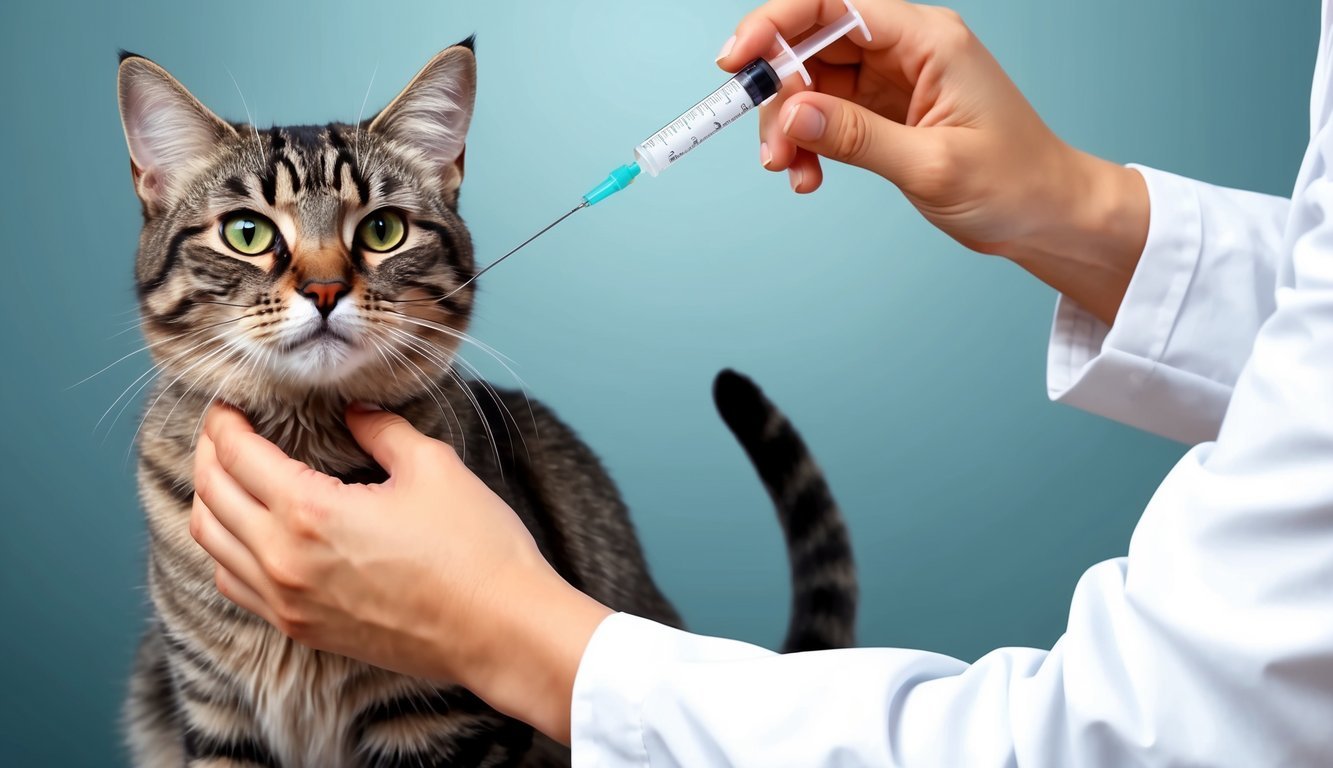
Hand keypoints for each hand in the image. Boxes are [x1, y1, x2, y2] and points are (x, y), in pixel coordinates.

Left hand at [189, 403, 610, 742]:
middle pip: (211, 496)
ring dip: (210, 502)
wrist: (500, 631)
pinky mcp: (302, 630)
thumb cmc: (475, 549)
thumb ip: (381, 430)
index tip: (229, 402)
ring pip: (211, 545)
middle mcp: (282, 561)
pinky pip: (235, 587)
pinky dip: (226, 551)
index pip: (237, 456)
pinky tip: (247, 532)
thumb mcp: (433, 467)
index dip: (225, 422)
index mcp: (309, 512)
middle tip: (223, 429)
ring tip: (228, 475)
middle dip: (209, 454)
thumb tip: (354, 411)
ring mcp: (288, 603)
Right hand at [718, 0, 1148, 323]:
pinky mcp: (886, 110)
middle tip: (770, 148)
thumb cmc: (1015, 183)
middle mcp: (908, 49)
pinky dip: (808, 142)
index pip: (834, 5)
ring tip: (789, 171)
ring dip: (788, 125)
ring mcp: (895, 79)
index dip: (776, 25)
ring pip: (813, 82)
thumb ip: (858, 137)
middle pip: (813, 44)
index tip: (737, 62)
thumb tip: (791, 116)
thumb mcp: (933, 166)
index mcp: (928, 40)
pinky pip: (827, 113)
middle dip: (779, 94)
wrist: (1049, 215)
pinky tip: (808, 176)